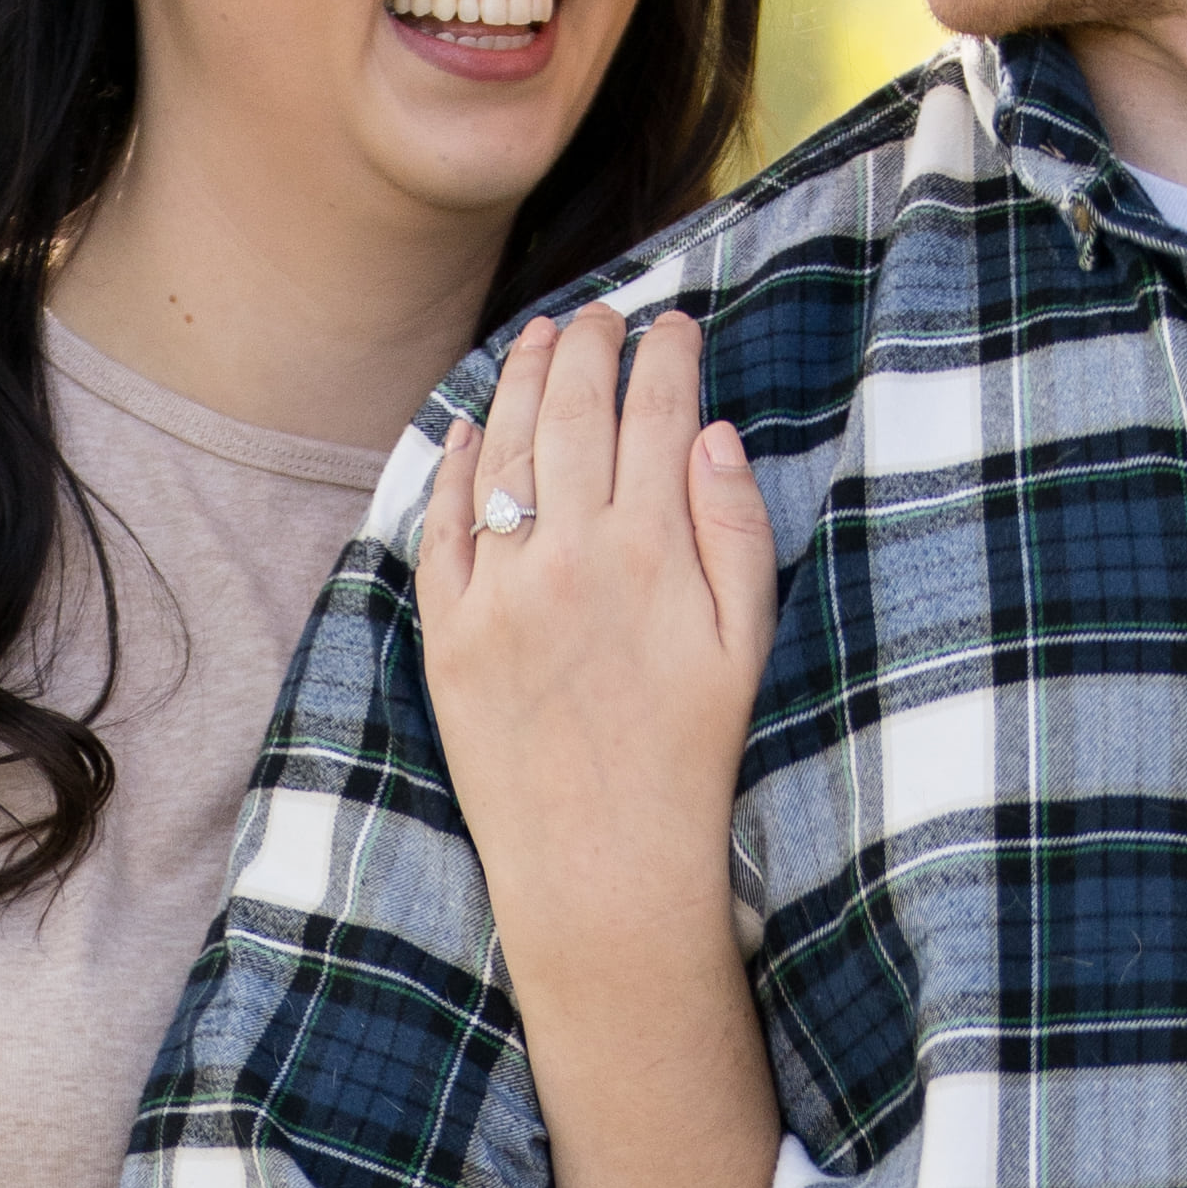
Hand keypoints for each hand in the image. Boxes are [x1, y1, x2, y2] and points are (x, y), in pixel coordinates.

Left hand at [418, 297, 774, 980]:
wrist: (604, 871)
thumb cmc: (692, 764)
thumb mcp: (745, 647)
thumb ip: (735, 531)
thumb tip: (710, 432)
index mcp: (654, 553)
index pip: (656, 413)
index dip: (666, 354)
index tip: (674, 324)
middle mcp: (570, 556)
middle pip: (572, 411)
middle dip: (590, 345)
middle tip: (602, 315)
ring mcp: (499, 591)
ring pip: (501, 449)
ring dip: (519, 381)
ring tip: (540, 340)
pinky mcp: (447, 632)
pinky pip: (441, 523)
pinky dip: (453, 464)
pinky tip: (468, 428)